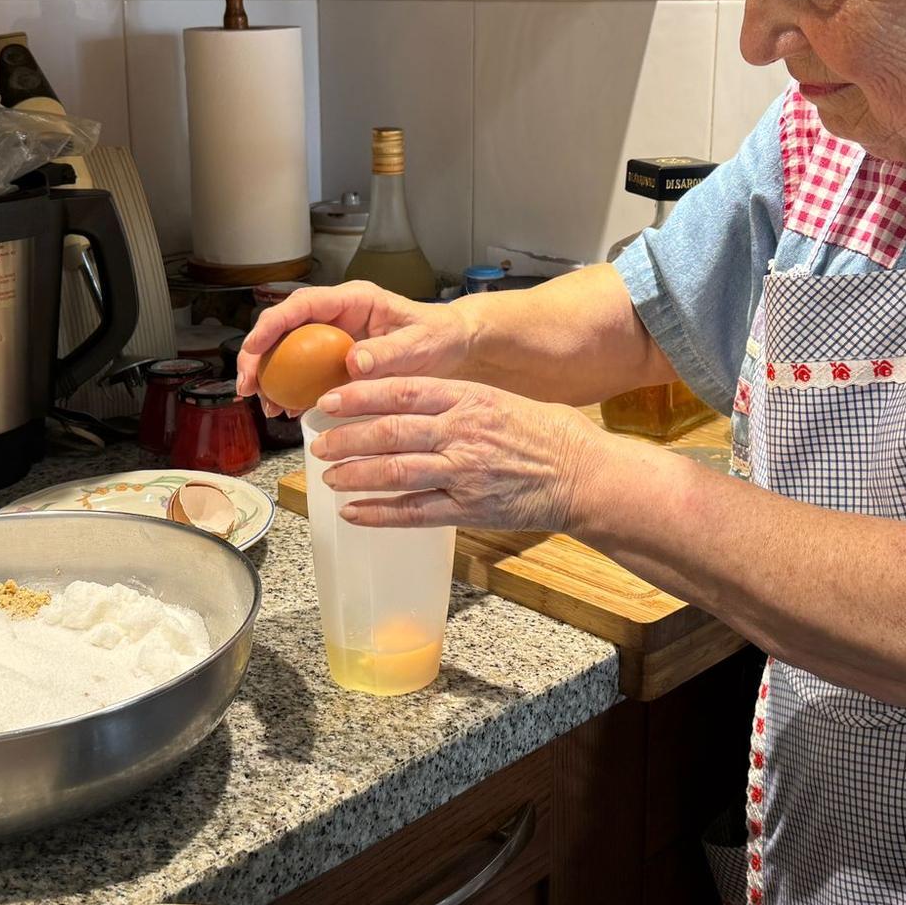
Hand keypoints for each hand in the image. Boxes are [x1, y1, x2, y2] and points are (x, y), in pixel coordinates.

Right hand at [236, 282, 471, 415]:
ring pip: (288, 351)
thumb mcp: (419, 343)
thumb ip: (388, 351)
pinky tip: (287, 410)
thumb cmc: (438, 336)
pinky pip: (305, 372)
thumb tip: (353, 361)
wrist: (452, 345)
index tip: (253, 348)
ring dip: (271, 377)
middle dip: (258, 354)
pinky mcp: (337, 359)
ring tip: (266, 406)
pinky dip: (292, 390)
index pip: (302, 305)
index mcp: (354, 300)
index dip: (273, 324)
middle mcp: (338, 315)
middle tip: (248, 386)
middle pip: (284, 328)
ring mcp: (334, 337)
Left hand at [307, 377, 608, 532]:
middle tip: (319, 442)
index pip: (402, 391)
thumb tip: (412, 397)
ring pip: (395, 471)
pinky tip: (355, 513)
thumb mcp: (503, 399)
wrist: (586, 476)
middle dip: (347, 437)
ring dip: (355, 474)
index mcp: (470, 399)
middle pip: (389, 431)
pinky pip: (414, 512)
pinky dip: (379, 513)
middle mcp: (462, 433)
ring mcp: (465, 473)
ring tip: (329, 477)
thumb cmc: (549, 435)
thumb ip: (459, 399)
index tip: (331, 398)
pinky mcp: (469, 509)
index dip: (360, 395)